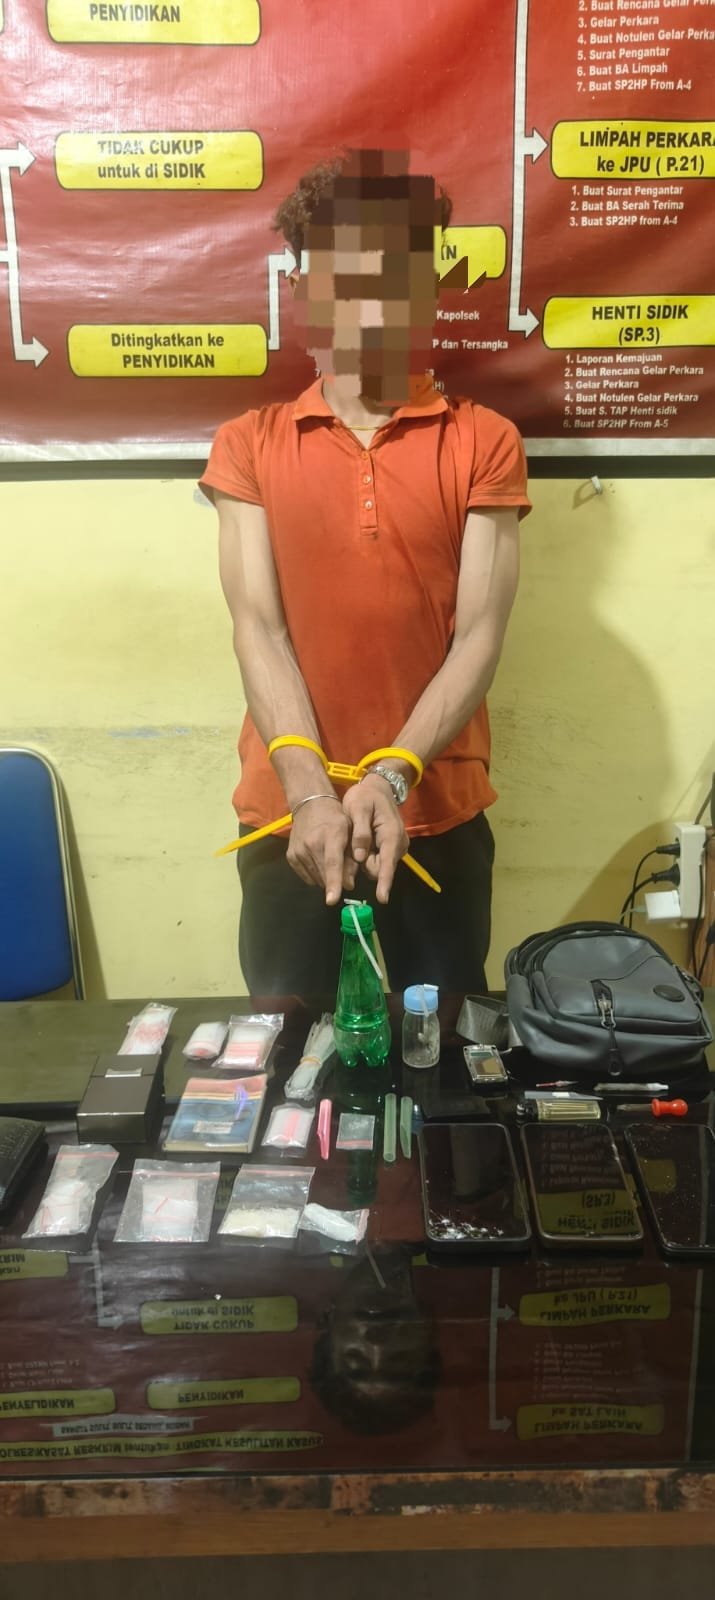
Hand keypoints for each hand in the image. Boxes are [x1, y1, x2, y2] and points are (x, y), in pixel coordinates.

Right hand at [286, 795, 354, 905]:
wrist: (310, 804)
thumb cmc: (335, 818)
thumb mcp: (350, 832)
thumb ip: (352, 858)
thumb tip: (349, 885)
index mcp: (330, 836)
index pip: (332, 864)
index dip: (333, 883)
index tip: (332, 900)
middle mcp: (311, 844)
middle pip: (324, 875)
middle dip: (336, 882)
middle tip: (345, 873)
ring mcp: (298, 851)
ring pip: (316, 879)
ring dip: (326, 878)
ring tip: (330, 861)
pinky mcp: (291, 857)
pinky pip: (307, 876)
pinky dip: (316, 875)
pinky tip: (319, 861)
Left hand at [343, 776, 408, 903]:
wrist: (379, 788)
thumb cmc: (366, 796)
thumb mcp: (358, 808)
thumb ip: (360, 832)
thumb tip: (360, 857)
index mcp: (391, 834)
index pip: (387, 863)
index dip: (384, 882)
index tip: (382, 898)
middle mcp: (397, 844)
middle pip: (379, 868)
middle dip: (364, 864)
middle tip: (353, 843)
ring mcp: (396, 848)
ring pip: (377, 866)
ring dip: (365, 860)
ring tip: (357, 839)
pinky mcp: (390, 850)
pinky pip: (377, 861)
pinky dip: (367, 857)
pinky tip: (362, 842)